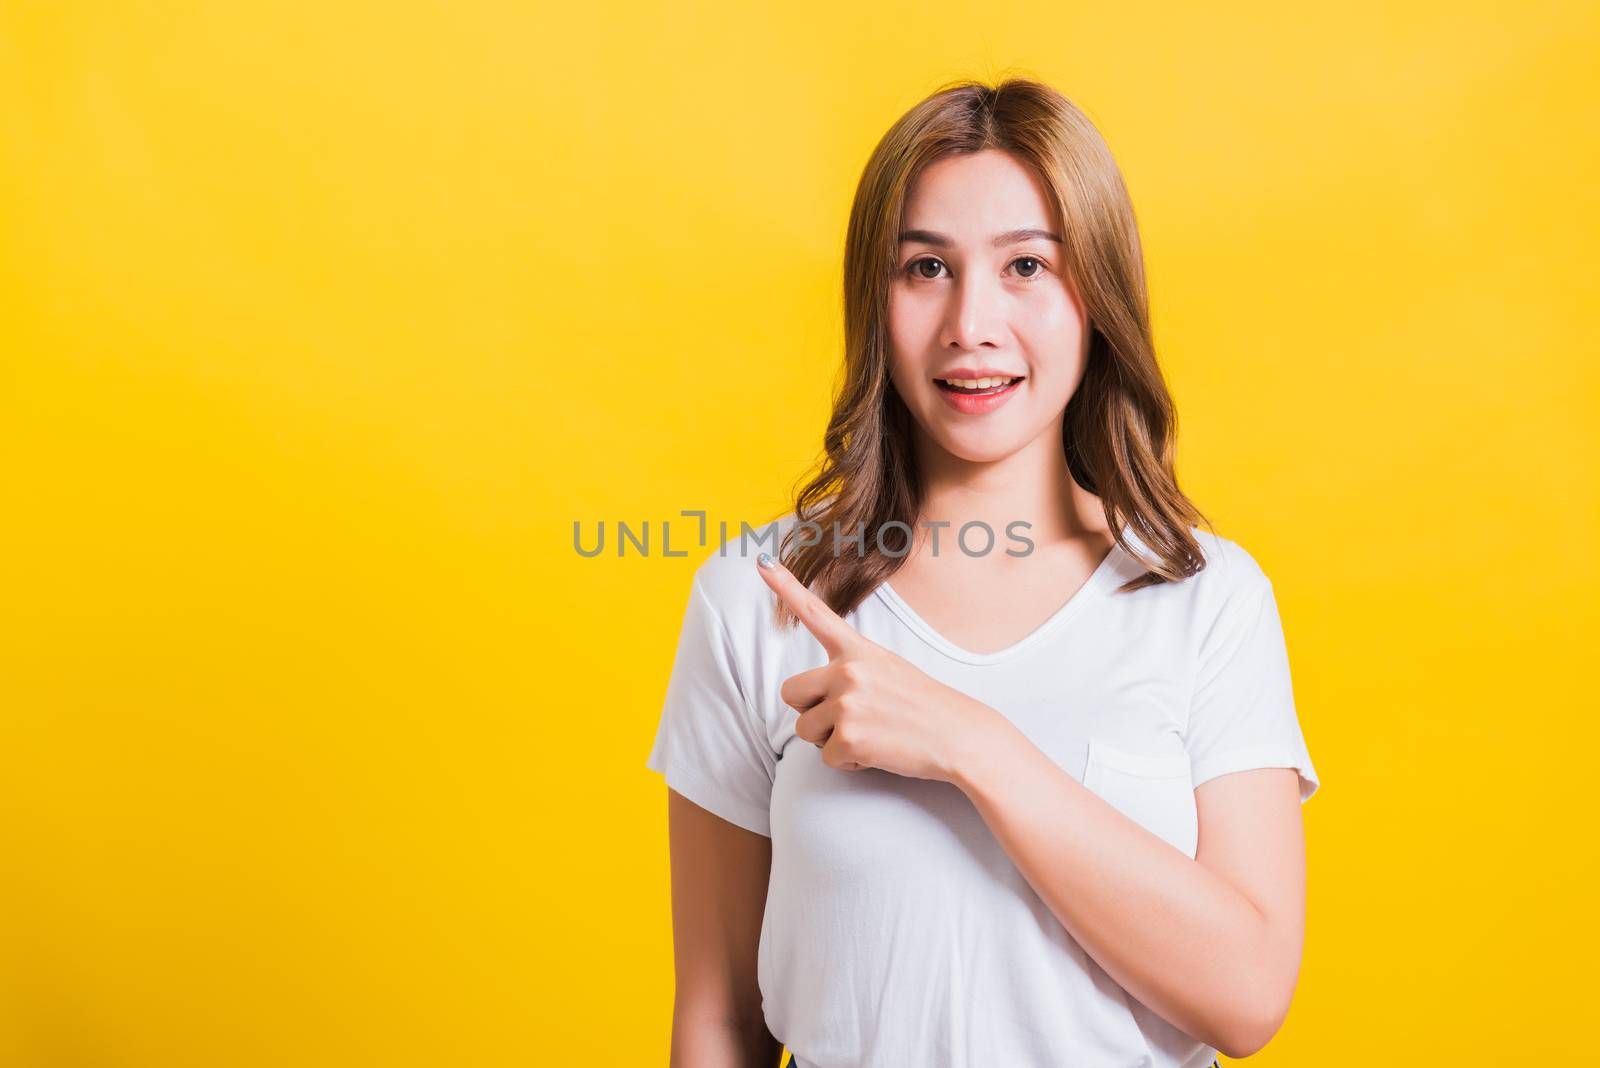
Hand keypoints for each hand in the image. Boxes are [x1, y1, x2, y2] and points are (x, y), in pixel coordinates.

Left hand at [755, 551, 996, 781]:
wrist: (960, 736)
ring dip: (830, 740)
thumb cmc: (924, 707)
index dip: (785, 586)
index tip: (761, 560)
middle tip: (847, 719)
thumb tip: (820, 698)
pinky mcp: (849, 737)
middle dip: (809, 711)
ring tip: (869, 734)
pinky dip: (848, 762)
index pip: (815, 613)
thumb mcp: (889, 670)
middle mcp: (848, 671)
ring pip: (805, 729)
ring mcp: (847, 704)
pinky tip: (877, 752)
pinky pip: (826, 758)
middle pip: (791, 693)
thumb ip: (852, 672)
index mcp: (858, 651)